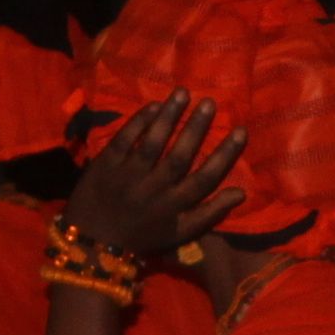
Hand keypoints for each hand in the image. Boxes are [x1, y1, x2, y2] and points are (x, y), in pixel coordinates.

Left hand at [65, 93, 248, 262]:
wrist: (92, 241)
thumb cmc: (142, 236)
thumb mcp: (180, 233)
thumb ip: (210, 213)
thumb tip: (242, 193)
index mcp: (174, 206)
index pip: (206, 178)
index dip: (225, 154)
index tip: (240, 131)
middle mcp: (154, 189)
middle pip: (180, 155)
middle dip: (196, 128)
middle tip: (210, 102)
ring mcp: (128, 175)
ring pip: (152, 143)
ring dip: (168, 117)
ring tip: (182, 92)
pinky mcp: (106, 165)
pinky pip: (124, 140)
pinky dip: (138, 122)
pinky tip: (152, 105)